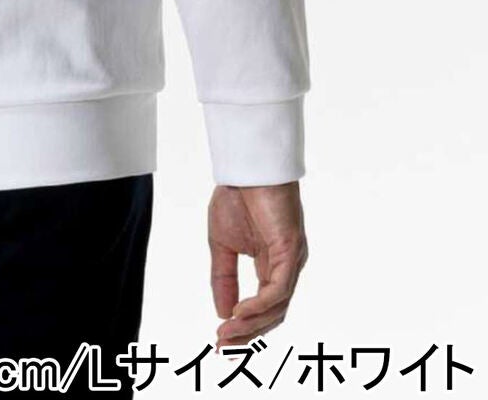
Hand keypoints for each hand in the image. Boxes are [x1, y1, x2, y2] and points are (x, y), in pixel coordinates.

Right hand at [208, 182, 307, 347]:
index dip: (244, 328)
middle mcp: (286, 268)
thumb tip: (222, 312)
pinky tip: (240, 312)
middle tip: (224, 346)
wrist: (244, 166)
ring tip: (228, 332)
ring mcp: (291, 261)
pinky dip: (260, 304)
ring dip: (252, 323)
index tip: (221, 342)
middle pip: (274, 314)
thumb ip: (224, 277)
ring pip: (278, 306)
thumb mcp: (222, 244)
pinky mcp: (291, 250)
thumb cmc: (236, 197)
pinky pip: (279, 289)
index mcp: (272, 266)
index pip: (264, 307)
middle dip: (248, 333)